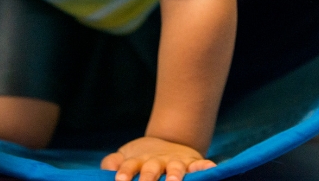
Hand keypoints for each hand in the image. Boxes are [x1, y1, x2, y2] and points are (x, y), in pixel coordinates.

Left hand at [101, 136, 215, 180]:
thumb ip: (113, 162)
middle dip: (148, 178)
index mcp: (138, 161)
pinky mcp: (191, 163)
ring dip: (175, 174)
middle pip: (151, 169)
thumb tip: (107, 168)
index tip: (120, 180)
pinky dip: (205, 167)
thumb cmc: (141, 158)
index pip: (128, 166)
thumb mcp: (125, 157)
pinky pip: (199, 164)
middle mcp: (156, 161)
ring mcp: (174, 162)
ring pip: (175, 168)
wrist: (167, 142)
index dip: (124, 173)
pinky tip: (211, 168)